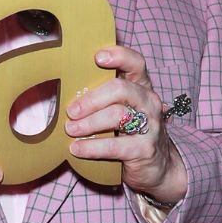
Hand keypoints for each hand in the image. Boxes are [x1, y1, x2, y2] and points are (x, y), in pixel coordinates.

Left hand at [64, 44, 187, 204]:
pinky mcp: (145, 149)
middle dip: (92, 99)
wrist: (157, 167)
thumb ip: (103, 98)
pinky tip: (77, 149)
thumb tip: (64, 91)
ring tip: (71, 129)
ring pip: (118, 115)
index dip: (119, 56)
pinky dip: (92, 147)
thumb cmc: (130, 133)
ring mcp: (150, 125)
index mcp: (141, 88)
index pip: (136, 63)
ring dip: (89, 122)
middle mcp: (149, 102)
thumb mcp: (122, 110)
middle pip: (121, 89)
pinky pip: (115, 146)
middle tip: (71, 111)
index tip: (97, 57)